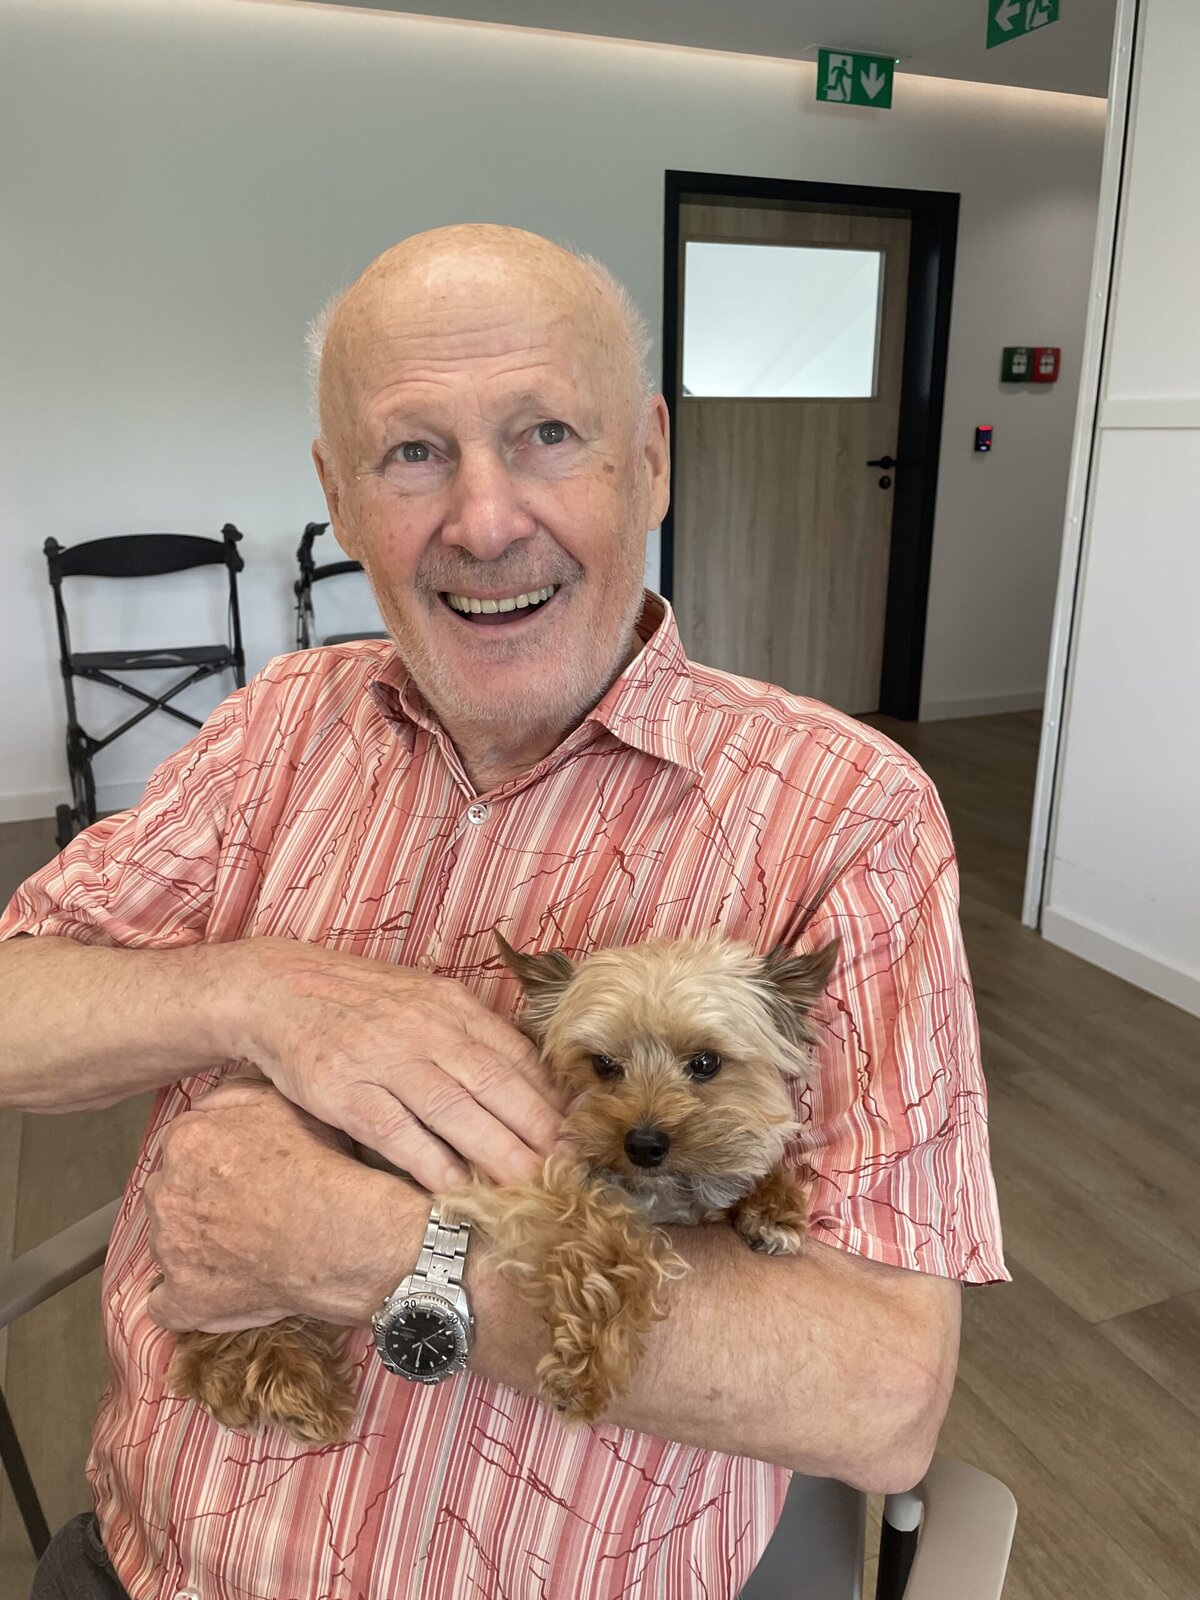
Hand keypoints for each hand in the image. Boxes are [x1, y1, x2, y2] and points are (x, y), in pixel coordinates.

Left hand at [144, 1077, 412, 1331]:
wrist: (344, 1232)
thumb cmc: (321, 1166)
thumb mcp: (283, 1102)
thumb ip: (234, 1094)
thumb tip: (210, 1102)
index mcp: (187, 1141)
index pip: (181, 1148)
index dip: (211, 1161)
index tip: (237, 1175)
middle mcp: (166, 1192)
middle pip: (169, 1194)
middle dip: (196, 1202)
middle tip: (242, 1212)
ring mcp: (170, 1249)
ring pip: (169, 1244)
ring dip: (194, 1247)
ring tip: (243, 1250)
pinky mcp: (183, 1297)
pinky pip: (166, 1305)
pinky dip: (188, 1300)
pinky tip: (217, 1292)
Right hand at [225, 939, 563, 1191]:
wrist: (276, 987)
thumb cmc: (358, 1000)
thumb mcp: (421, 999)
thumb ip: (470, 1034)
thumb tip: (527, 1075)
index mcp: (449, 1005)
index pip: (514, 1054)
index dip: (550, 1096)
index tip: (580, 1132)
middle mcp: (423, 1028)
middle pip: (493, 1083)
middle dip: (538, 1129)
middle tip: (571, 1170)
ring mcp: (383, 1058)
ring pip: (452, 1108)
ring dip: (496, 1150)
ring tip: (530, 1186)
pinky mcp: (343, 1088)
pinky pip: (394, 1129)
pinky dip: (428, 1159)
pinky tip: (456, 1186)